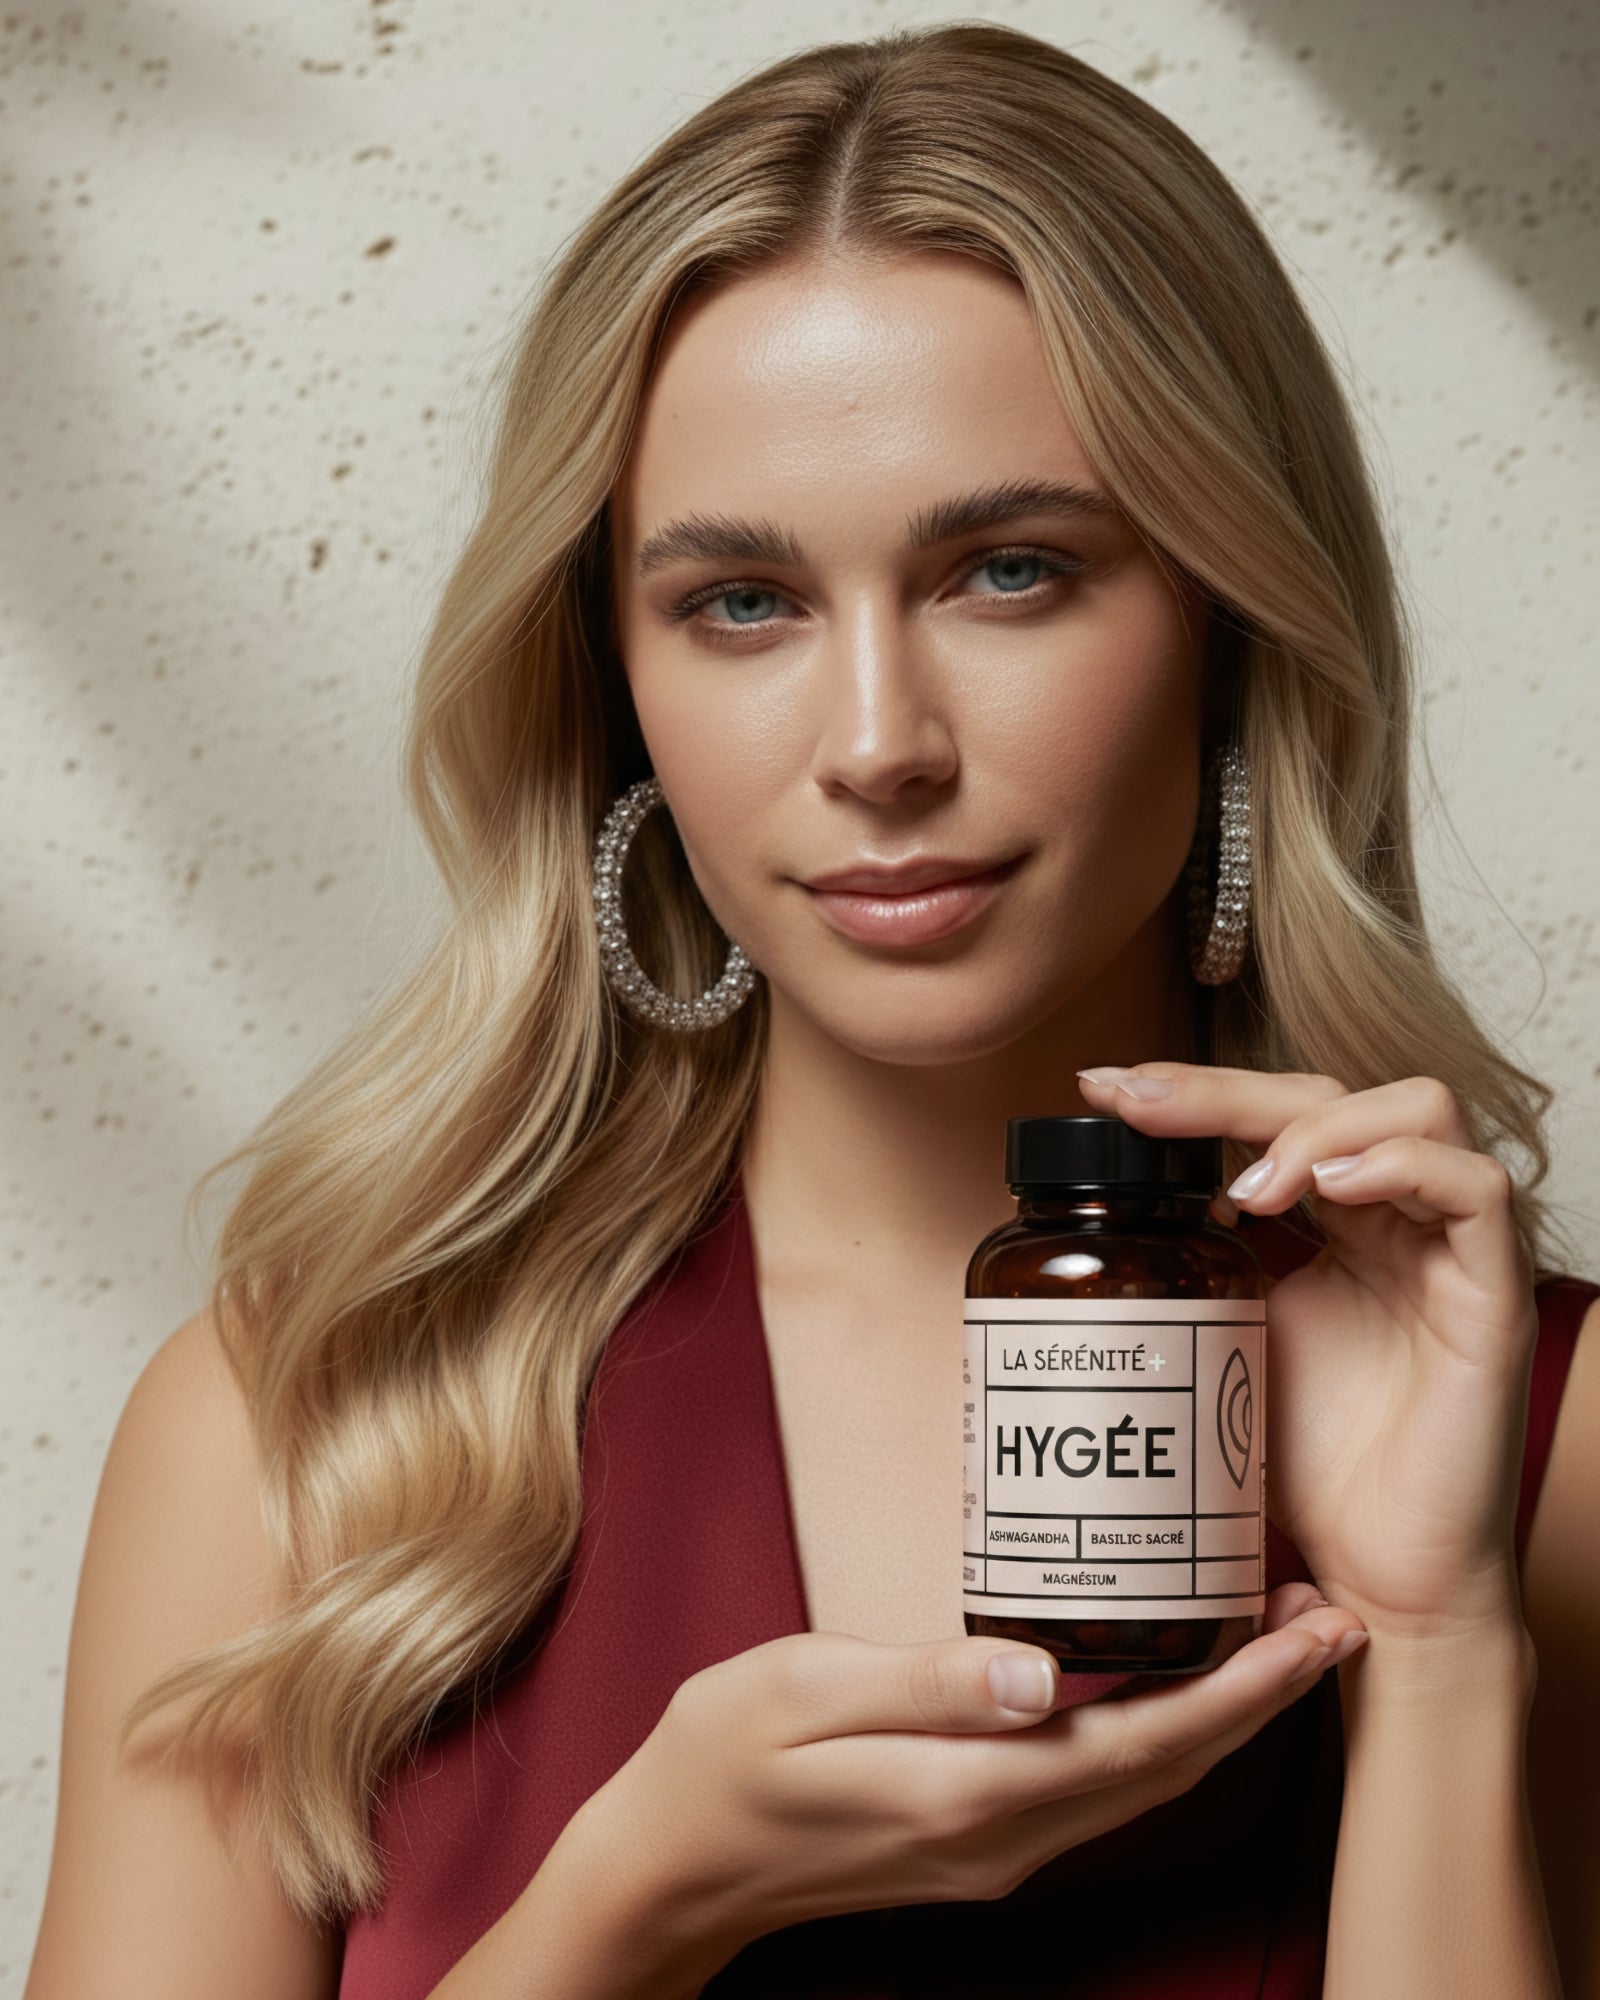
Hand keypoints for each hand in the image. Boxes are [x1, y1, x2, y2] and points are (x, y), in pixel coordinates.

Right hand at [565, 1591, 1362, 1976]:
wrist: (671, 1869)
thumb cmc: (720, 1759)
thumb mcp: (802, 1690)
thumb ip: (927, 1679)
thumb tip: (1043, 1672)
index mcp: (964, 1791)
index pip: (1142, 1742)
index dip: (1243, 1689)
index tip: (1313, 1629)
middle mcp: (998, 1839)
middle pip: (1166, 1771)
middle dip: (1260, 1699)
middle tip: (1328, 1618)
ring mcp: (991, 1855)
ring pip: (1142, 1790)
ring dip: (1221, 1720)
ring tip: (1272, 1640)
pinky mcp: (975, 1847)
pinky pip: (1100, 1795)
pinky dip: (1161, 1740)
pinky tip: (1170, 1690)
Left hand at [1077, 1063, 1538, 1649]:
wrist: (1375, 1578)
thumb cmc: (1312, 1468)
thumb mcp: (1227, 1338)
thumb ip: (1202, 1265)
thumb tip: (1107, 1209)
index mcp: (1344, 1224)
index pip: (1282, 1112)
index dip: (1197, 1090)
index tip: (1106, 1088)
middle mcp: (1402, 1222)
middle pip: (1335, 1091)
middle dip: (1228, 1089)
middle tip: (1141, 1104)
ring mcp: (1454, 1252)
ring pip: (1419, 1109)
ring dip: (1317, 1126)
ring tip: (1249, 1188)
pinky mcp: (1494, 1298)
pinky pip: (1477, 1188)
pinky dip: (1397, 1165)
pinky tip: (1327, 1190)